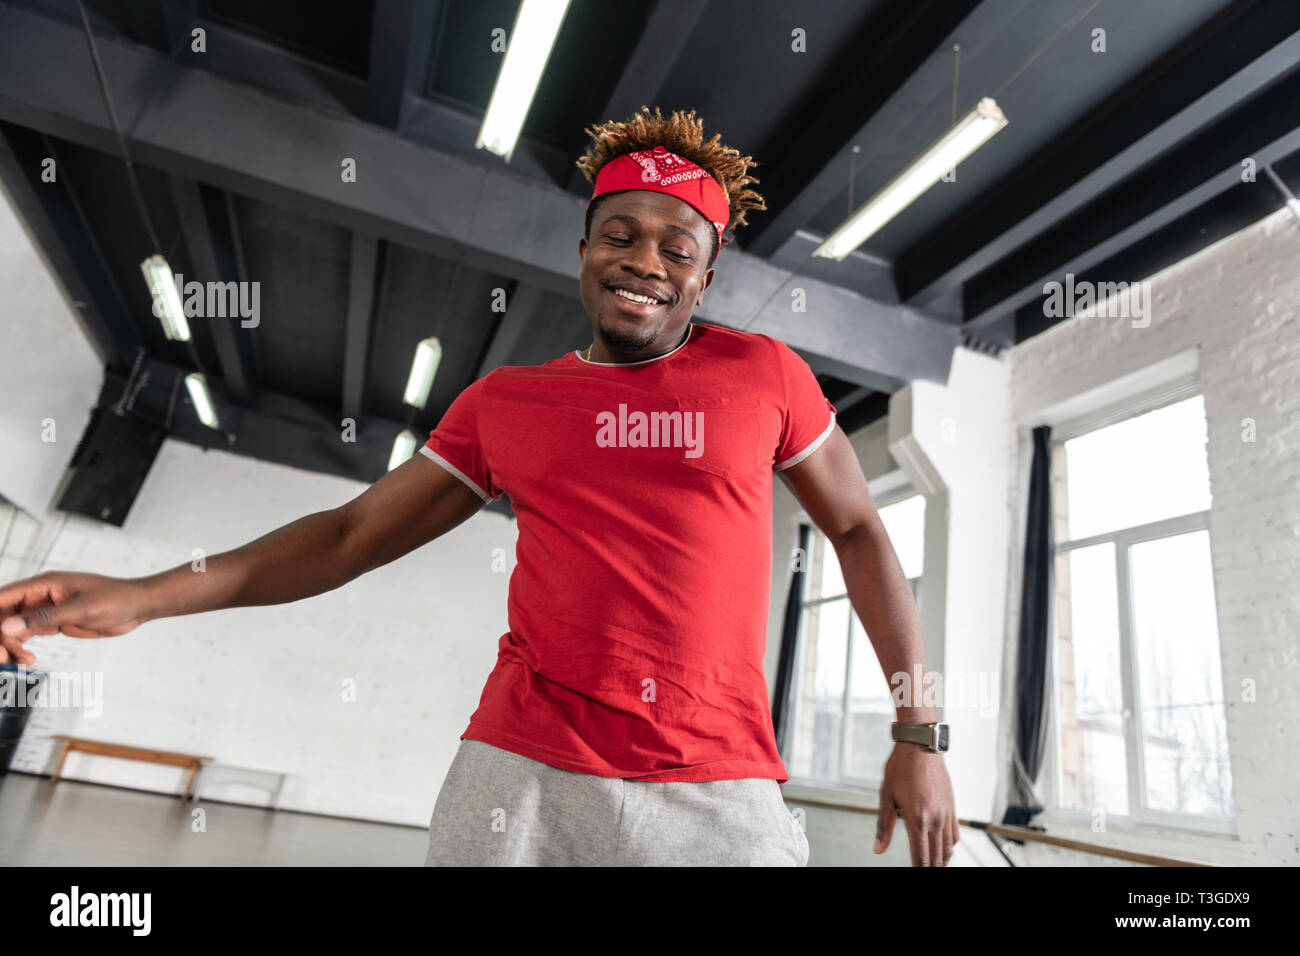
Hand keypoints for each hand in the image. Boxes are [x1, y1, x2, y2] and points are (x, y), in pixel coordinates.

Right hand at [0, 572, 151, 665]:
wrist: (138, 606)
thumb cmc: (116, 599)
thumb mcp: (81, 609)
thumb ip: (44, 618)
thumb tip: (8, 626)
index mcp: (44, 585)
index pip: (4, 598)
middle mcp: (40, 596)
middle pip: (4, 615)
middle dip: (1, 636)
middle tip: (6, 657)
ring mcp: (46, 610)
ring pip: (14, 627)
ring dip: (10, 645)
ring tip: (22, 661)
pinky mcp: (54, 622)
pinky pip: (28, 634)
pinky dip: (22, 648)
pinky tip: (27, 660)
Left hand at [874, 741, 958, 865]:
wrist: (920, 746)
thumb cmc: (900, 767)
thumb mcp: (886, 796)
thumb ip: (883, 826)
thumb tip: (878, 849)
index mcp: (917, 819)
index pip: (920, 857)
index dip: (917, 870)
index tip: (914, 873)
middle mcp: (935, 820)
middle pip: (936, 858)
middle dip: (930, 869)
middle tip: (922, 871)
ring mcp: (946, 814)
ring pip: (948, 849)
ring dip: (941, 862)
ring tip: (934, 867)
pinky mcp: (952, 808)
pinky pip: (955, 835)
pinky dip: (950, 848)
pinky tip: (943, 850)